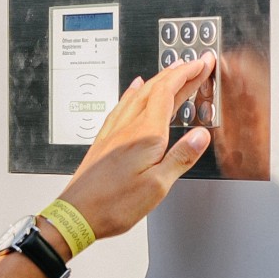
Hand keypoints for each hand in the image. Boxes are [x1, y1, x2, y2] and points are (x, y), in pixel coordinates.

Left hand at [54, 54, 214, 249]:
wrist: (76, 214)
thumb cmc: (113, 205)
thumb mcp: (157, 186)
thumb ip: (180, 157)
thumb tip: (200, 136)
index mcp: (144, 134)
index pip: (168, 92)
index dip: (187, 74)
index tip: (202, 63)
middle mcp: (127, 127)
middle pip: (154, 88)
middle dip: (177, 72)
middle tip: (195, 64)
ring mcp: (113, 132)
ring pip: (138, 95)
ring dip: (158, 80)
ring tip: (173, 72)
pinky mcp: (104, 140)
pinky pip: (122, 106)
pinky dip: (134, 92)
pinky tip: (134, 90)